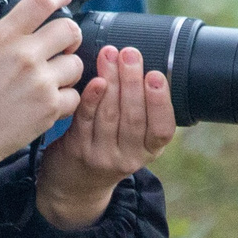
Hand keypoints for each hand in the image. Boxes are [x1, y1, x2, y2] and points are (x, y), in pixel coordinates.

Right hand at [0, 0, 83, 178]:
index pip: (41, 2)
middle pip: (70, 30)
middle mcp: (24, 55)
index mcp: (0, 36)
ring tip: (50, 79)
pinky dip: (65, 99)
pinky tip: (47, 102)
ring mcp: (40, 82)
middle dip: (69, 36)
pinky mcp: (49, 108)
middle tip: (61, 46)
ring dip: (67, 70)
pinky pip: (75, 95)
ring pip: (76, 64)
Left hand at [34, 46, 177, 230]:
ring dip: (111, 81)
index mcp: (149, 151)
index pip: (162, 129)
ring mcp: (102, 155)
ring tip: (110, 54)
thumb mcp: (134, 140)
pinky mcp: (78, 150)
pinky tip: (95, 80)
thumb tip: (141, 63)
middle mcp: (128, 157)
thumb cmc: (109, 148)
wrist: (76, 184)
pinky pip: (86, 119)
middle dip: (132, 81)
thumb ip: (141, 110)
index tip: (156, 75)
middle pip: (134, 117)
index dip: (160, 102)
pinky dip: (91, 98)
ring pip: (110, 115)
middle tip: (130, 53)